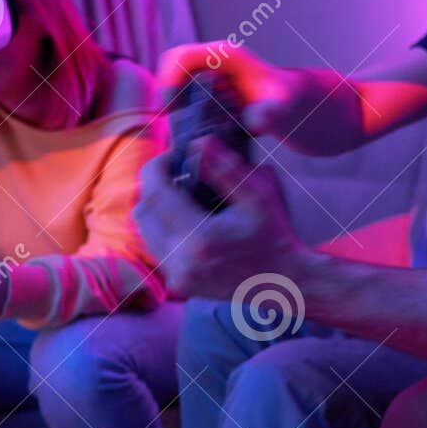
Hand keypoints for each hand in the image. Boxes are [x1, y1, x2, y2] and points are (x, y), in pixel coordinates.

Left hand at [134, 135, 306, 299]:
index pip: (155, 194)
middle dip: (154, 184)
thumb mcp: (259, 194)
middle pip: (143, 212)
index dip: (157, 168)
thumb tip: (197, 143)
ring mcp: (177, 277)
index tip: (173, 154)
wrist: (283, 283)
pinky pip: (156, 246)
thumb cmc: (276, 235)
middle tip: (177, 170)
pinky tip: (186, 216)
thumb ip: (226, 167)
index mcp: (199, 238)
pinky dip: (164, 226)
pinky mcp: (178, 284)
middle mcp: (181, 262)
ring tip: (182, 191)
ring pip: (145, 230)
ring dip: (157, 206)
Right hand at [155, 43, 300, 137]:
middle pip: (171, 69)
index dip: (168, 81)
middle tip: (169, 127)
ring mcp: (209, 73)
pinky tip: (187, 138)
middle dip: (165, 97)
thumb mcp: (283, 111)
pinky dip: (180, 116)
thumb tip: (254, 119)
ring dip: (172, 108)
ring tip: (178, 135)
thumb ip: (271, 115)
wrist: (297, 107)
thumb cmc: (290, 105)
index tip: (168, 111)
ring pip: (175, 84)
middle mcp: (213, 61)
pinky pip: (183, 97)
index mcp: (225, 56)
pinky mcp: (208, 88)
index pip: (182, 57)